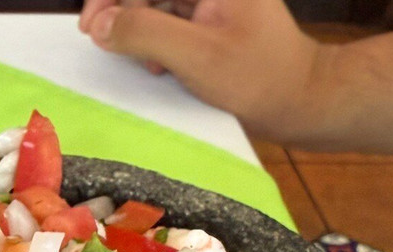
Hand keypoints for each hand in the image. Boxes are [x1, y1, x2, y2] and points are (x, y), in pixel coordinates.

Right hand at [78, 0, 330, 139]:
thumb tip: (100, 24)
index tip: (91, 24)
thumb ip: (144, 33)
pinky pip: (169, 18)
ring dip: (137, 27)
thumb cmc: (257, 78)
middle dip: (121, 10)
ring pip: (155, 2)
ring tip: (138, 60)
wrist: (301, 100)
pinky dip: (155, 39)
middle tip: (98, 39)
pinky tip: (158, 65)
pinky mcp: (211, 18)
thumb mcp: (196, 56)